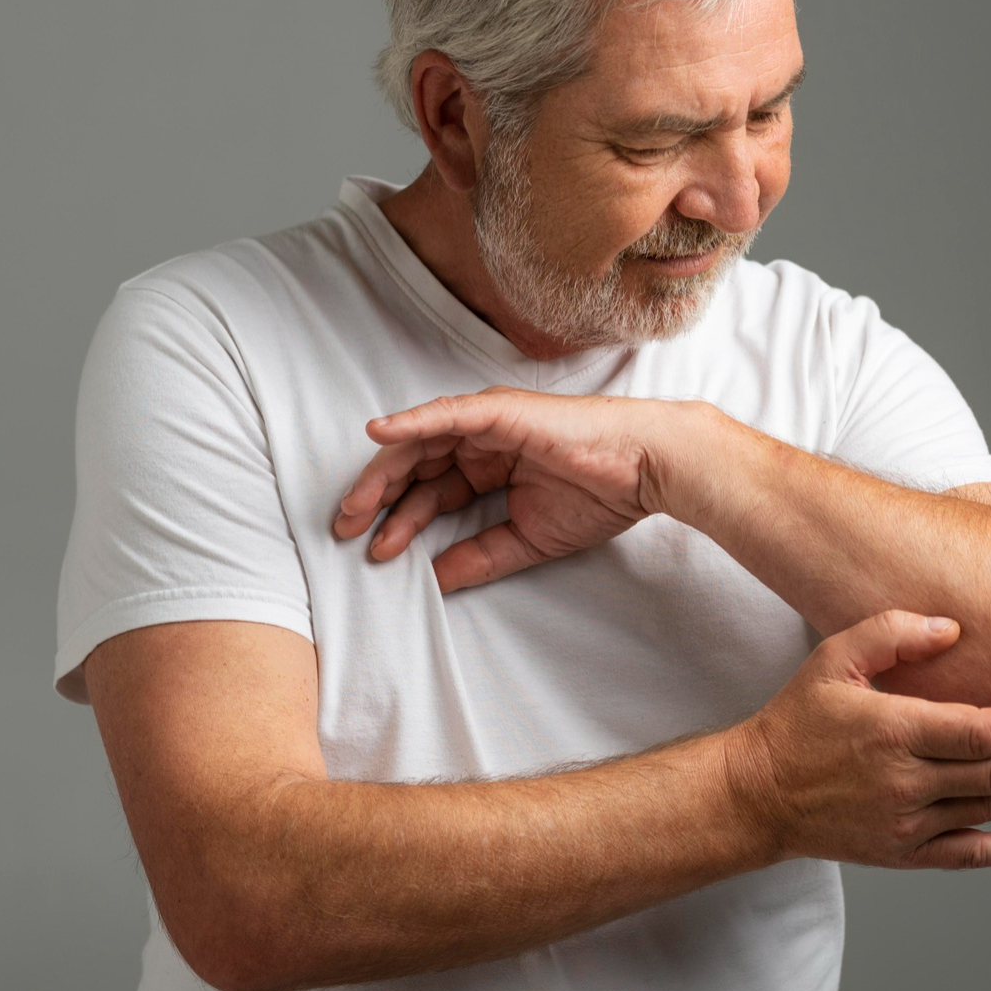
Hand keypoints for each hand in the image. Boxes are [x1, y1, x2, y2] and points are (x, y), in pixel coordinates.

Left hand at [332, 388, 694, 592]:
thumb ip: (479, 556)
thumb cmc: (599, 495)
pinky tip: (380, 434)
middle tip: (346, 530)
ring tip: (355, 505)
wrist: (645, 469)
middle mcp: (482, 439)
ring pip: (419, 442)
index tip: (373, 552)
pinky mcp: (499, 411)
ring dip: (383, 472)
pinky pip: (445, 416)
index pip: (432, 491)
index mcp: (490, 465)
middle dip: (378, 498)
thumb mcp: (526, 538)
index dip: (400, 520)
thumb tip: (435, 579)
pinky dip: (410, 423)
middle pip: (415, 465)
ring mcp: (489, 421)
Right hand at [721, 610, 990, 867]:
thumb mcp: (833, 659)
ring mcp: (906, 824)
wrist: (757, 792)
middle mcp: (904, 783)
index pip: (978, 734)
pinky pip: (969, 855)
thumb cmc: (797, 719)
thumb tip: (951, 629)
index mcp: (892, 732)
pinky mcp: (904, 853)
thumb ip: (891, 634)